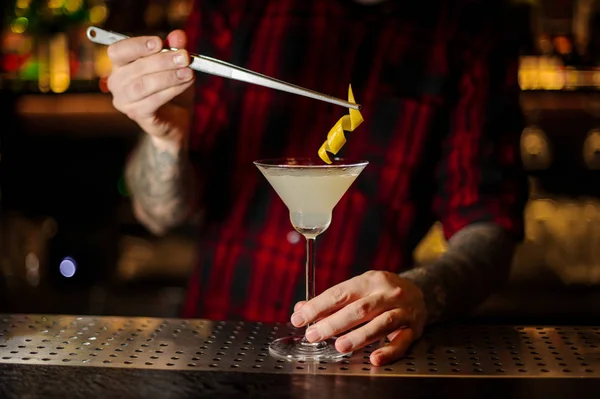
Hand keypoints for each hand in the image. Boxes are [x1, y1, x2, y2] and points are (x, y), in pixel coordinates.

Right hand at [106, 30, 194, 145]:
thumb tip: (179, 35)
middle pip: (135, 68)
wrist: (176, 120)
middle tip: (185, 57)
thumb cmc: (172, 89)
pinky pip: (153, 101)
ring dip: (168, 77)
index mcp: (120, 65)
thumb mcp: (176, 66)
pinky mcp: (137, 115)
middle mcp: (116, 83)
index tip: (159, 42)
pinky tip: (186, 84)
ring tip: (188, 72)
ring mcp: (124, 101)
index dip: (137, 45)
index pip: (118, 51)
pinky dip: (171, 91)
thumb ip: (175, 49)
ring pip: (143, 85)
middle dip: (162, 61)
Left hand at [291, 271, 426, 365]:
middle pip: (359, 309)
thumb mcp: (359, 288)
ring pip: (380, 324)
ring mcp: (402, 311)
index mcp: (370, 280)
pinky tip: (374, 358)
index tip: (300, 317)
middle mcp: (387, 293)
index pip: (340, 293)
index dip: (319, 306)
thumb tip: (301, 309)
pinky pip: (401, 342)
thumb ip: (331, 300)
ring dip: (358, 336)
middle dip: (333, 323)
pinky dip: (388, 351)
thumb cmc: (382, 292)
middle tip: (313, 335)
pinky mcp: (413, 329)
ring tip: (339, 346)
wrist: (421, 292)